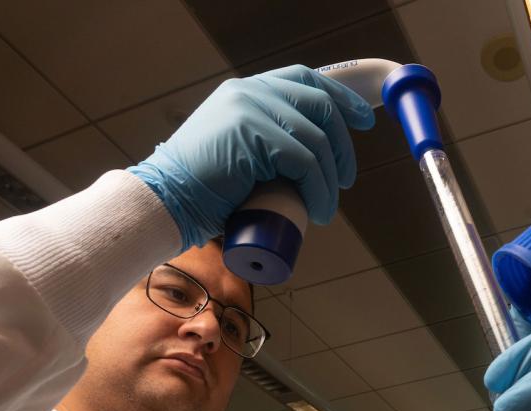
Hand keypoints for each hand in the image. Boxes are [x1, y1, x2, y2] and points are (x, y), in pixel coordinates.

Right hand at [128, 65, 374, 249]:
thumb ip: (263, 145)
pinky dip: (319, 189)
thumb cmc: (202, 191)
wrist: (167, 201)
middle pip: (320, 105)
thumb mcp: (238, 155)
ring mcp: (250, 109)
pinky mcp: (252, 135)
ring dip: (330, 179)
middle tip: (346, 180)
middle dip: (343, 144)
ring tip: (327, 209)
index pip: (306, 81)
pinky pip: (304, 160)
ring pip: (315, 139)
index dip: (341, 100)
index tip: (363, 122)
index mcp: (247, 90)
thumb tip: (305, 165)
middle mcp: (250, 91)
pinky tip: (320, 210)